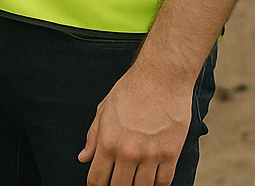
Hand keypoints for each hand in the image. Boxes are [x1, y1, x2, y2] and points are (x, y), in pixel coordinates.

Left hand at [79, 62, 191, 185]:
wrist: (160, 79)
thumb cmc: (130, 90)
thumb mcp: (104, 110)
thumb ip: (93, 136)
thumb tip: (84, 157)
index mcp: (108, 141)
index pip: (97, 178)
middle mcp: (128, 152)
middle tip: (116, 182)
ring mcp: (151, 155)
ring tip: (133, 181)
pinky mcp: (171, 154)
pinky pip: (164, 182)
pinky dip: (157, 185)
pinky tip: (151, 180)